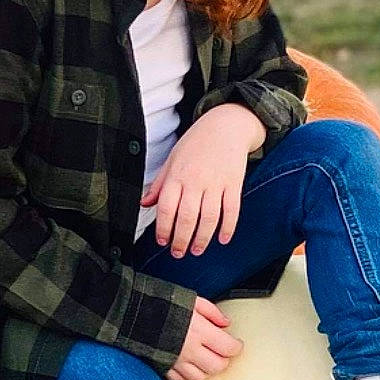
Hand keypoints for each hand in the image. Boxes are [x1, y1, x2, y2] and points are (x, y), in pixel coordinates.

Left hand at [143, 103, 264, 258]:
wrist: (225, 125)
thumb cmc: (195, 144)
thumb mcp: (172, 160)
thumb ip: (160, 184)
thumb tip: (144, 204)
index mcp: (177, 176)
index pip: (167, 208)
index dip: (164, 228)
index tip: (162, 242)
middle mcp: (195, 181)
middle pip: (187, 218)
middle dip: (181, 240)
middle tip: (178, 253)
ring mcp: (216, 183)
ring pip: (209, 218)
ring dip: (202, 238)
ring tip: (197, 250)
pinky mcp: (234, 183)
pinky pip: (231, 210)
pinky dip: (228, 227)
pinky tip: (223, 239)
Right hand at [165, 296, 241, 379]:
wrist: (132, 313)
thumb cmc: (162, 303)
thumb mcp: (191, 300)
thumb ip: (212, 312)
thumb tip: (226, 323)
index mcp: (200, 331)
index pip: (229, 348)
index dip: (236, 347)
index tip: (235, 343)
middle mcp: (191, 350)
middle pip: (218, 366)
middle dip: (224, 360)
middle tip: (222, 352)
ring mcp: (177, 361)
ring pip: (201, 377)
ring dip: (207, 370)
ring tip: (206, 359)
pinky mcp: (164, 367)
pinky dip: (189, 376)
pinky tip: (189, 366)